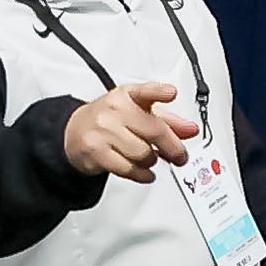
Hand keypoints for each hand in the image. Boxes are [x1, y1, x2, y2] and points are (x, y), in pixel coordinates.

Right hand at [60, 77, 198, 183]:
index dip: (159, 92)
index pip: (145, 91)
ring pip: (143, 153)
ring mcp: (104, 131)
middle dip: (173, 148)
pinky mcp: (97, 152)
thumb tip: (190, 130)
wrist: (74, 132)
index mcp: (127, 95)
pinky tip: (145, 172)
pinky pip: (128, 168)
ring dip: (153, 161)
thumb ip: (167, 120)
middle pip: (154, 131)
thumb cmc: (110, 120)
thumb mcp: (137, 112)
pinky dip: (142, 175)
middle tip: (180, 156)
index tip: (171, 93)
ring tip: (151, 159)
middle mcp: (115, 110)